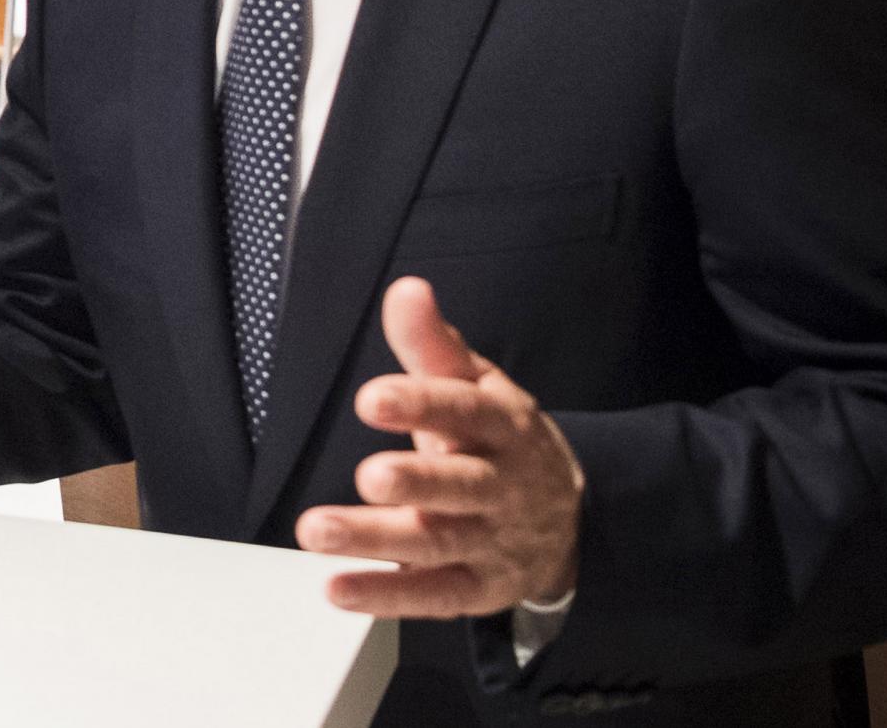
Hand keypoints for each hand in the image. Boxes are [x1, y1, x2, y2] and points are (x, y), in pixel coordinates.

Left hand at [295, 277, 584, 618]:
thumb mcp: (476, 384)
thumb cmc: (499, 439)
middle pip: (461, 486)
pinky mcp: (479, 589)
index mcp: (503, 427)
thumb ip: (433, 343)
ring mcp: (492, 542)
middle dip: (416, 482)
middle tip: (370, 476)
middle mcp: (501, 486)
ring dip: (377, 540)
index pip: (464, 411)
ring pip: (438, 542)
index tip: (371, 398)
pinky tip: (337, 588)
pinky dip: (385, 595)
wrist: (569, 516)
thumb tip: (406, 290)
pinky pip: (433, 596)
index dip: (420, 404)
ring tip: (317, 531)